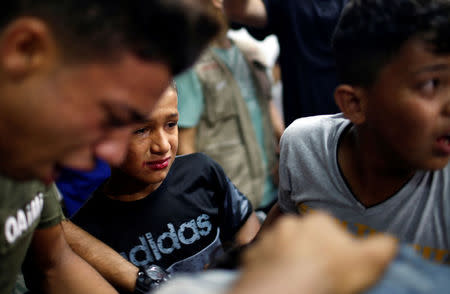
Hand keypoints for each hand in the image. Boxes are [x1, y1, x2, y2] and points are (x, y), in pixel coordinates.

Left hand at [232, 212, 397, 293]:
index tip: (335, 265)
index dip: (334, 248)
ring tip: (295, 279)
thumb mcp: (370, 261)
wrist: (286, 291)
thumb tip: (390, 242)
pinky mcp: (251, 257)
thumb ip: (384, 247)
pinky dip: (268, 270)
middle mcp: (290, 225)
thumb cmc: (326, 275)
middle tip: (314, 274)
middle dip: (308, 252)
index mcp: (318, 222)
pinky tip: (278, 282)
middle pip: (303, 237)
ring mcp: (268, 240)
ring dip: (286, 260)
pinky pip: (261, 261)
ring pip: (280, 248)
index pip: (328, 230)